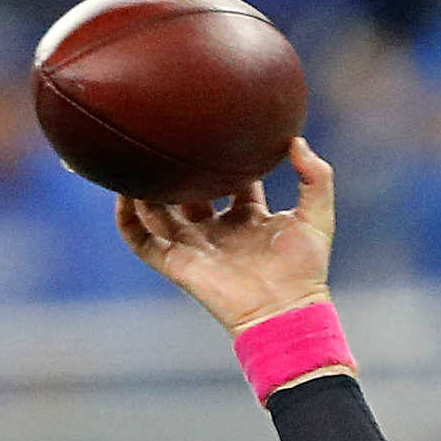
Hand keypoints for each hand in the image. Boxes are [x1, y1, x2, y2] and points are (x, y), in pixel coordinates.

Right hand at [116, 137, 335, 333]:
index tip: (216, 130)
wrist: (285, 310)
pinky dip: (127, 219)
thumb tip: (296, 141)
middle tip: (168, 137)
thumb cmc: (305, 269)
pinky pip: (141, 240)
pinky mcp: (177, 264)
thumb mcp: (317, 216)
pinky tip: (122, 193)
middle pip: (189, 192)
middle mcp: (218, 230)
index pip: (230, 181)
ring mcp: (195, 246)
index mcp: (248, 218)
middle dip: (179, 170)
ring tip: (134, 156)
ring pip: (158, 211)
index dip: (224, 158)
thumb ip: (316, 177)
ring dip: (145, 188)